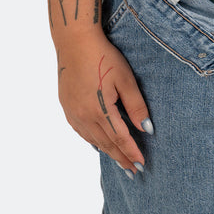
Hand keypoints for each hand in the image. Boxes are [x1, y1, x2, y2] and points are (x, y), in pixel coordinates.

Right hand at [56, 32, 152, 175]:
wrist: (75, 42)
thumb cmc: (104, 57)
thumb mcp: (126, 80)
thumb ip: (136, 106)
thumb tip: (147, 129)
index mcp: (100, 110)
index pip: (120, 138)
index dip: (131, 152)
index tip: (142, 165)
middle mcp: (83, 115)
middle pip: (106, 143)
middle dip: (121, 157)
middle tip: (133, 171)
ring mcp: (72, 112)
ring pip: (92, 139)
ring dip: (107, 151)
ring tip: (119, 161)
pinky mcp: (66, 105)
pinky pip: (81, 130)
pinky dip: (92, 140)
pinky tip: (98, 143)